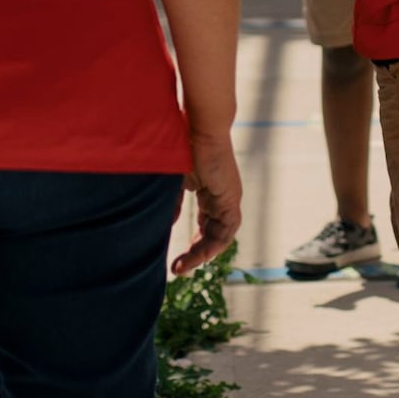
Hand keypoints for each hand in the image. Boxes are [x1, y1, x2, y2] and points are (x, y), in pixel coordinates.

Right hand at [175, 123, 244, 278]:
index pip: (205, 224)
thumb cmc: (183, 147)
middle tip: (177, 269)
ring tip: (183, 267)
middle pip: (213, 234)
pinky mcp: (231, 198)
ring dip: (203, 254)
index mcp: (210, 192)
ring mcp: (229, 198)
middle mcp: (222, 198)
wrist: (199, 128)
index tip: (177, 258)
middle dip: (195, 254)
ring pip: (221, 235)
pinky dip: (214, 244)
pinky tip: (198, 255)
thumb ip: (172, 204)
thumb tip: (167, 224)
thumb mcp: (173, 182)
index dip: (192, 243)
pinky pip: (227, 229)